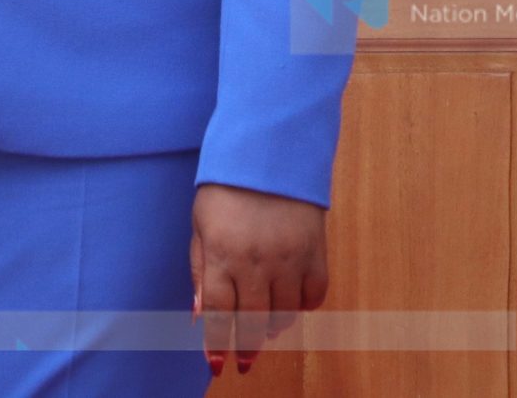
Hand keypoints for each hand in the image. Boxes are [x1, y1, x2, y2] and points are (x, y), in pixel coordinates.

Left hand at [191, 182, 326, 376]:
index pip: (220, 313)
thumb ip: (201, 270)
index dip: (217, 344)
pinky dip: (303, 307)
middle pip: (253, 320)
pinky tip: (290, 307)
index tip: (218, 365)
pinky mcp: (316, 252)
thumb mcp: (201, 225)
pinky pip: (314, 295)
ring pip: (285, 313)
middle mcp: (257, 261)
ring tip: (263, 333)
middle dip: (246, 346)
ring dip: (272, 328)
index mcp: (223, 253)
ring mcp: (290, 258)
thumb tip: (200, 316)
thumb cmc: (225, 189)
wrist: (269, 152)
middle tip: (243, 361)